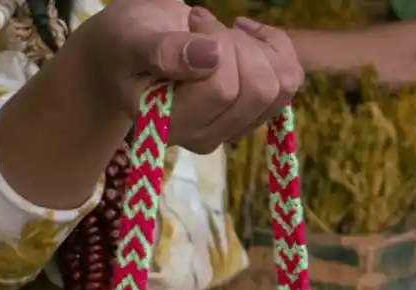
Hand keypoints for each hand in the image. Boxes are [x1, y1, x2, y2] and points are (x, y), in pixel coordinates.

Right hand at [73, 1, 303, 152]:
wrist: (130, 55)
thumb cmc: (125, 45)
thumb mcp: (133, 39)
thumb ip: (164, 51)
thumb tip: (208, 58)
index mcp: (170, 126)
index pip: (223, 88)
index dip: (217, 45)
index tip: (191, 25)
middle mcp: (203, 137)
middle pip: (257, 90)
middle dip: (238, 44)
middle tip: (204, 27)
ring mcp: (230, 130)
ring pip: (279, 86)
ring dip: (257, 46)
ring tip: (221, 34)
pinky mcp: (250, 116)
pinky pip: (290, 81)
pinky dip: (275, 47)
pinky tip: (243, 35)